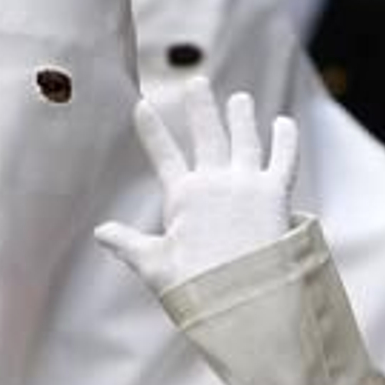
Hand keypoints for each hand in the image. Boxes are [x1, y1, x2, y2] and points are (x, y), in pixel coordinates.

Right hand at [96, 77, 298, 293]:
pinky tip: (283, 123)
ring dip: (241, 117)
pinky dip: (285, 139)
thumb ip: (127, 245)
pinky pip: (283, 159)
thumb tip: (99, 231)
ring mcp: (247, 184)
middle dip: (200, 107)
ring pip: (244, 139)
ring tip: (239, 99)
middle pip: (207, 135)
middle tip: (196, 83)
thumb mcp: (154, 267)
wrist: (245, 301)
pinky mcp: (275, 194)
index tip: (141, 106)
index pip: (163, 155)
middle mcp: (215, 182)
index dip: (152, 130)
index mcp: (183, 197)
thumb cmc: (197, 289)